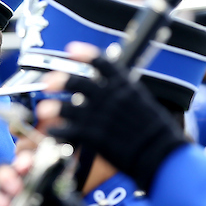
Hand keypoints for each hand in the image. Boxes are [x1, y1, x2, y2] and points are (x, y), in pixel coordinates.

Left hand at [45, 43, 184, 192]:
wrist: (162, 155)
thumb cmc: (159, 133)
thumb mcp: (145, 104)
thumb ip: (127, 94)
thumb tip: (117, 87)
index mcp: (126, 86)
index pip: (102, 62)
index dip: (84, 54)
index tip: (71, 49)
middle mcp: (111, 97)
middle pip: (78, 82)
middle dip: (60, 80)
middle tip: (48, 82)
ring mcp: (102, 116)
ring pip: (68, 106)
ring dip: (54, 107)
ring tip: (44, 109)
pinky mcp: (95, 136)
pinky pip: (68, 130)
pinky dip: (57, 131)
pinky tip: (50, 133)